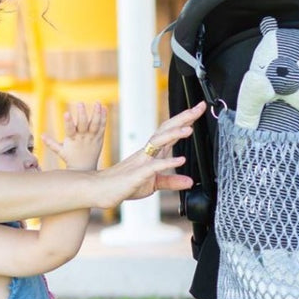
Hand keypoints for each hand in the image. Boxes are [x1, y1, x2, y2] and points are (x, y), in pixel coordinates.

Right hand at [41, 101, 105, 171]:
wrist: (85, 168)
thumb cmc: (71, 158)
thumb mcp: (60, 151)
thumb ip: (51, 143)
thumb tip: (41, 135)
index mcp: (72, 140)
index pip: (69, 129)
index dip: (68, 121)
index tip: (66, 112)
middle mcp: (83, 138)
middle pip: (83, 125)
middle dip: (81, 114)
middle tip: (80, 103)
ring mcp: (92, 137)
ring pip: (95, 124)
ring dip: (96, 113)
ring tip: (97, 103)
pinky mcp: (99, 138)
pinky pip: (102, 127)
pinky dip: (104, 117)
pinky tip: (104, 108)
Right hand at [91, 101, 206, 208]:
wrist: (99, 190)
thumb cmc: (124, 185)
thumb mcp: (153, 184)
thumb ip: (171, 181)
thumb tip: (189, 182)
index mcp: (151, 153)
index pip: (170, 132)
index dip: (185, 120)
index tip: (198, 109)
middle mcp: (147, 152)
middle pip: (166, 130)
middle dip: (183, 118)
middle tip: (199, 107)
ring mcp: (141, 161)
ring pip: (158, 142)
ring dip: (174, 134)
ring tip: (190, 129)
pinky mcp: (137, 174)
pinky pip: (153, 166)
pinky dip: (167, 162)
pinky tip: (180, 160)